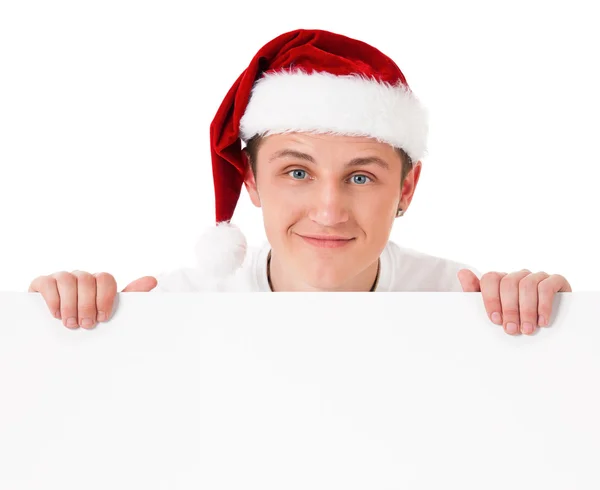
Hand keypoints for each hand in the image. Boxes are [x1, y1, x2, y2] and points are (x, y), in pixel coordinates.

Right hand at [28, 271, 156, 328]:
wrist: (56, 329)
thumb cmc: (87, 319)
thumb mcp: (108, 311)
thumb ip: (129, 296)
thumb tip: (152, 280)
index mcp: (98, 282)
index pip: (106, 279)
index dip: (105, 297)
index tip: (103, 318)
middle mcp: (80, 276)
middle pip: (87, 280)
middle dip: (87, 305)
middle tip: (86, 325)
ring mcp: (61, 277)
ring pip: (68, 280)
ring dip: (70, 304)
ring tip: (71, 324)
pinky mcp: (42, 283)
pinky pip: (48, 283)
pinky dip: (53, 300)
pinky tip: (56, 315)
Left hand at [457, 269, 571, 334]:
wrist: (548, 324)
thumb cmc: (515, 318)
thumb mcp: (494, 309)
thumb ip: (475, 293)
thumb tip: (462, 272)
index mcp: (501, 280)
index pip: (490, 278)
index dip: (490, 299)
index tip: (495, 320)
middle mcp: (518, 275)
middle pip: (508, 283)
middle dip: (509, 309)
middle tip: (512, 329)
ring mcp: (537, 276)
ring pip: (527, 284)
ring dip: (526, 310)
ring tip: (528, 329)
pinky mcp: (555, 280)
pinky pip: (547, 287)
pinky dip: (544, 306)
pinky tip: (543, 321)